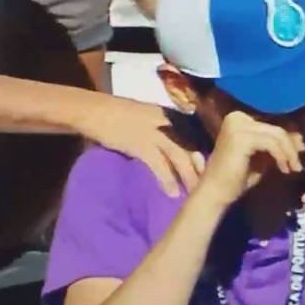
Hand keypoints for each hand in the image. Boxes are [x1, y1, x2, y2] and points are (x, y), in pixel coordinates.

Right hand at [76, 96, 201, 196]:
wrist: (93, 110)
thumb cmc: (116, 113)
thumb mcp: (146, 114)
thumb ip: (162, 125)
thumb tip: (174, 143)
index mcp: (168, 113)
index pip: (194, 132)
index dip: (203, 151)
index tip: (211, 166)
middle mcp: (166, 121)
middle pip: (190, 145)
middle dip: (200, 166)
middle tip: (208, 185)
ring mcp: (154, 132)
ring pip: (179, 156)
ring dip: (188, 176)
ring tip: (194, 194)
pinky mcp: (140, 144)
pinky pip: (159, 165)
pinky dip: (167, 180)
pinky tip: (172, 193)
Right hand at [199, 111, 304, 205]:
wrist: (216, 192)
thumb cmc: (237, 177)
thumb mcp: (261, 157)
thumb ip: (276, 146)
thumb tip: (300, 138)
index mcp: (239, 118)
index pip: (271, 123)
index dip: (288, 136)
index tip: (300, 150)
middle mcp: (237, 117)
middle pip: (276, 127)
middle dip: (291, 145)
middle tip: (299, 162)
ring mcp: (238, 126)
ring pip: (276, 135)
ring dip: (289, 153)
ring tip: (294, 168)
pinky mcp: (242, 137)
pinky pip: (271, 144)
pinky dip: (281, 156)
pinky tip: (284, 169)